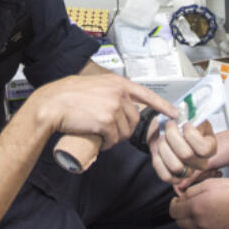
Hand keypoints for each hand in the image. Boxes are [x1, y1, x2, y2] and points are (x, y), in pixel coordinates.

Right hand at [32, 73, 177, 148]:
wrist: (53, 103)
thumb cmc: (69, 95)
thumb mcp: (95, 85)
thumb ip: (109, 92)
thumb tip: (120, 105)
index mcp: (118, 83)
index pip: (147, 94)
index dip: (163, 105)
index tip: (175, 114)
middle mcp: (119, 94)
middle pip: (134, 119)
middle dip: (125, 129)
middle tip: (110, 132)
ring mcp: (113, 107)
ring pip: (124, 131)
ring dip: (115, 138)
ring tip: (102, 137)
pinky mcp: (106, 122)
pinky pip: (113, 139)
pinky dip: (107, 145)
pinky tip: (100, 143)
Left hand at [150, 119, 215, 185]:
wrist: (165, 130)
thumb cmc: (180, 123)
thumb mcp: (190, 115)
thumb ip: (189, 116)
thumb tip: (181, 117)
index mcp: (210, 147)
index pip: (204, 149)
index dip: (191, 135)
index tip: (185, 123)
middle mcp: (201, 162)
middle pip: (186, 155)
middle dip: (172, 136)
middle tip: (169, 125)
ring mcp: (188, 172)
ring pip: (175, 166)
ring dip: (164, 147)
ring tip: (162, 137)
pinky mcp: (174, 178)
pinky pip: (165, 175)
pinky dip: (159, 160)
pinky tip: (159, 149)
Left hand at [168, 176, 228, 228]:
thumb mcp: (210, 183)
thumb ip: (192, 190)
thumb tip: (182, 196)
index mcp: (196, 207)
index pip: (173, 212)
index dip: (173, 204)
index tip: (177, 200)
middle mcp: (200, 222)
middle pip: (180, 223)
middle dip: (180, 213)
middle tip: (187, 204)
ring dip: (189, 223)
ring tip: (197, 212)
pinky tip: (206, 219)